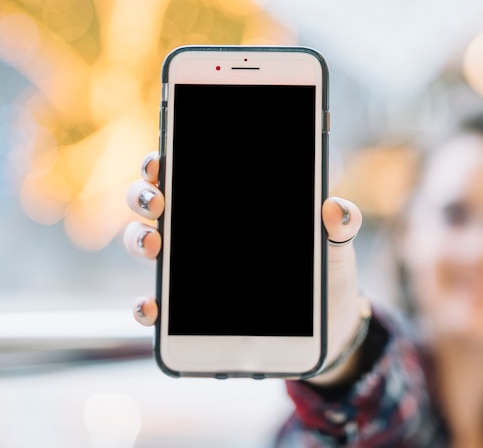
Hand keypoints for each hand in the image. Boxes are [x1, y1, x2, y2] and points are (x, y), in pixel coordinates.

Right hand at [124, 152, 363, 383]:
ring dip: (139, 240)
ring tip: (155, 245)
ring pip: (148, 244)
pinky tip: (151, 306)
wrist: (330, 324)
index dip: (166, 163)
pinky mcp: (194, 312)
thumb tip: (334, 209)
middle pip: (157, 202)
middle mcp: (204, 232)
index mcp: (233, 206)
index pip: (190, 173)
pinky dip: (147, 305)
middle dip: (143, 195)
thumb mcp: (335, 245)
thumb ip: (340, 224)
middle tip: (157, 201)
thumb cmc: (327, 273)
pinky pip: (160, 304)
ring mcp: (195, 270)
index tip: (161, 160)